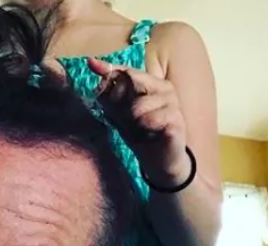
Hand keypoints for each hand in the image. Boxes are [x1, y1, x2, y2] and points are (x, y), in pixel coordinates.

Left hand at [88, 57, 190, 185]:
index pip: (128, 71)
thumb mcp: (120, 113)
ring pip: (138, 106)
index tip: (91, 64)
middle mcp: (165, 89)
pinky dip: (144, 130)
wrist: (159, 161)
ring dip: (132, 122)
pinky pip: (150, 120)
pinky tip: (149, 135)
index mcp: (153, 84)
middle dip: (120, 102)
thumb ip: (109, 93)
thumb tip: (92, 63)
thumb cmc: (141, 134)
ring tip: (139, 130)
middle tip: (127, 119)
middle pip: (133, 82)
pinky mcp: (177, 122)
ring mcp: (173, 104)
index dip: (109, 68)